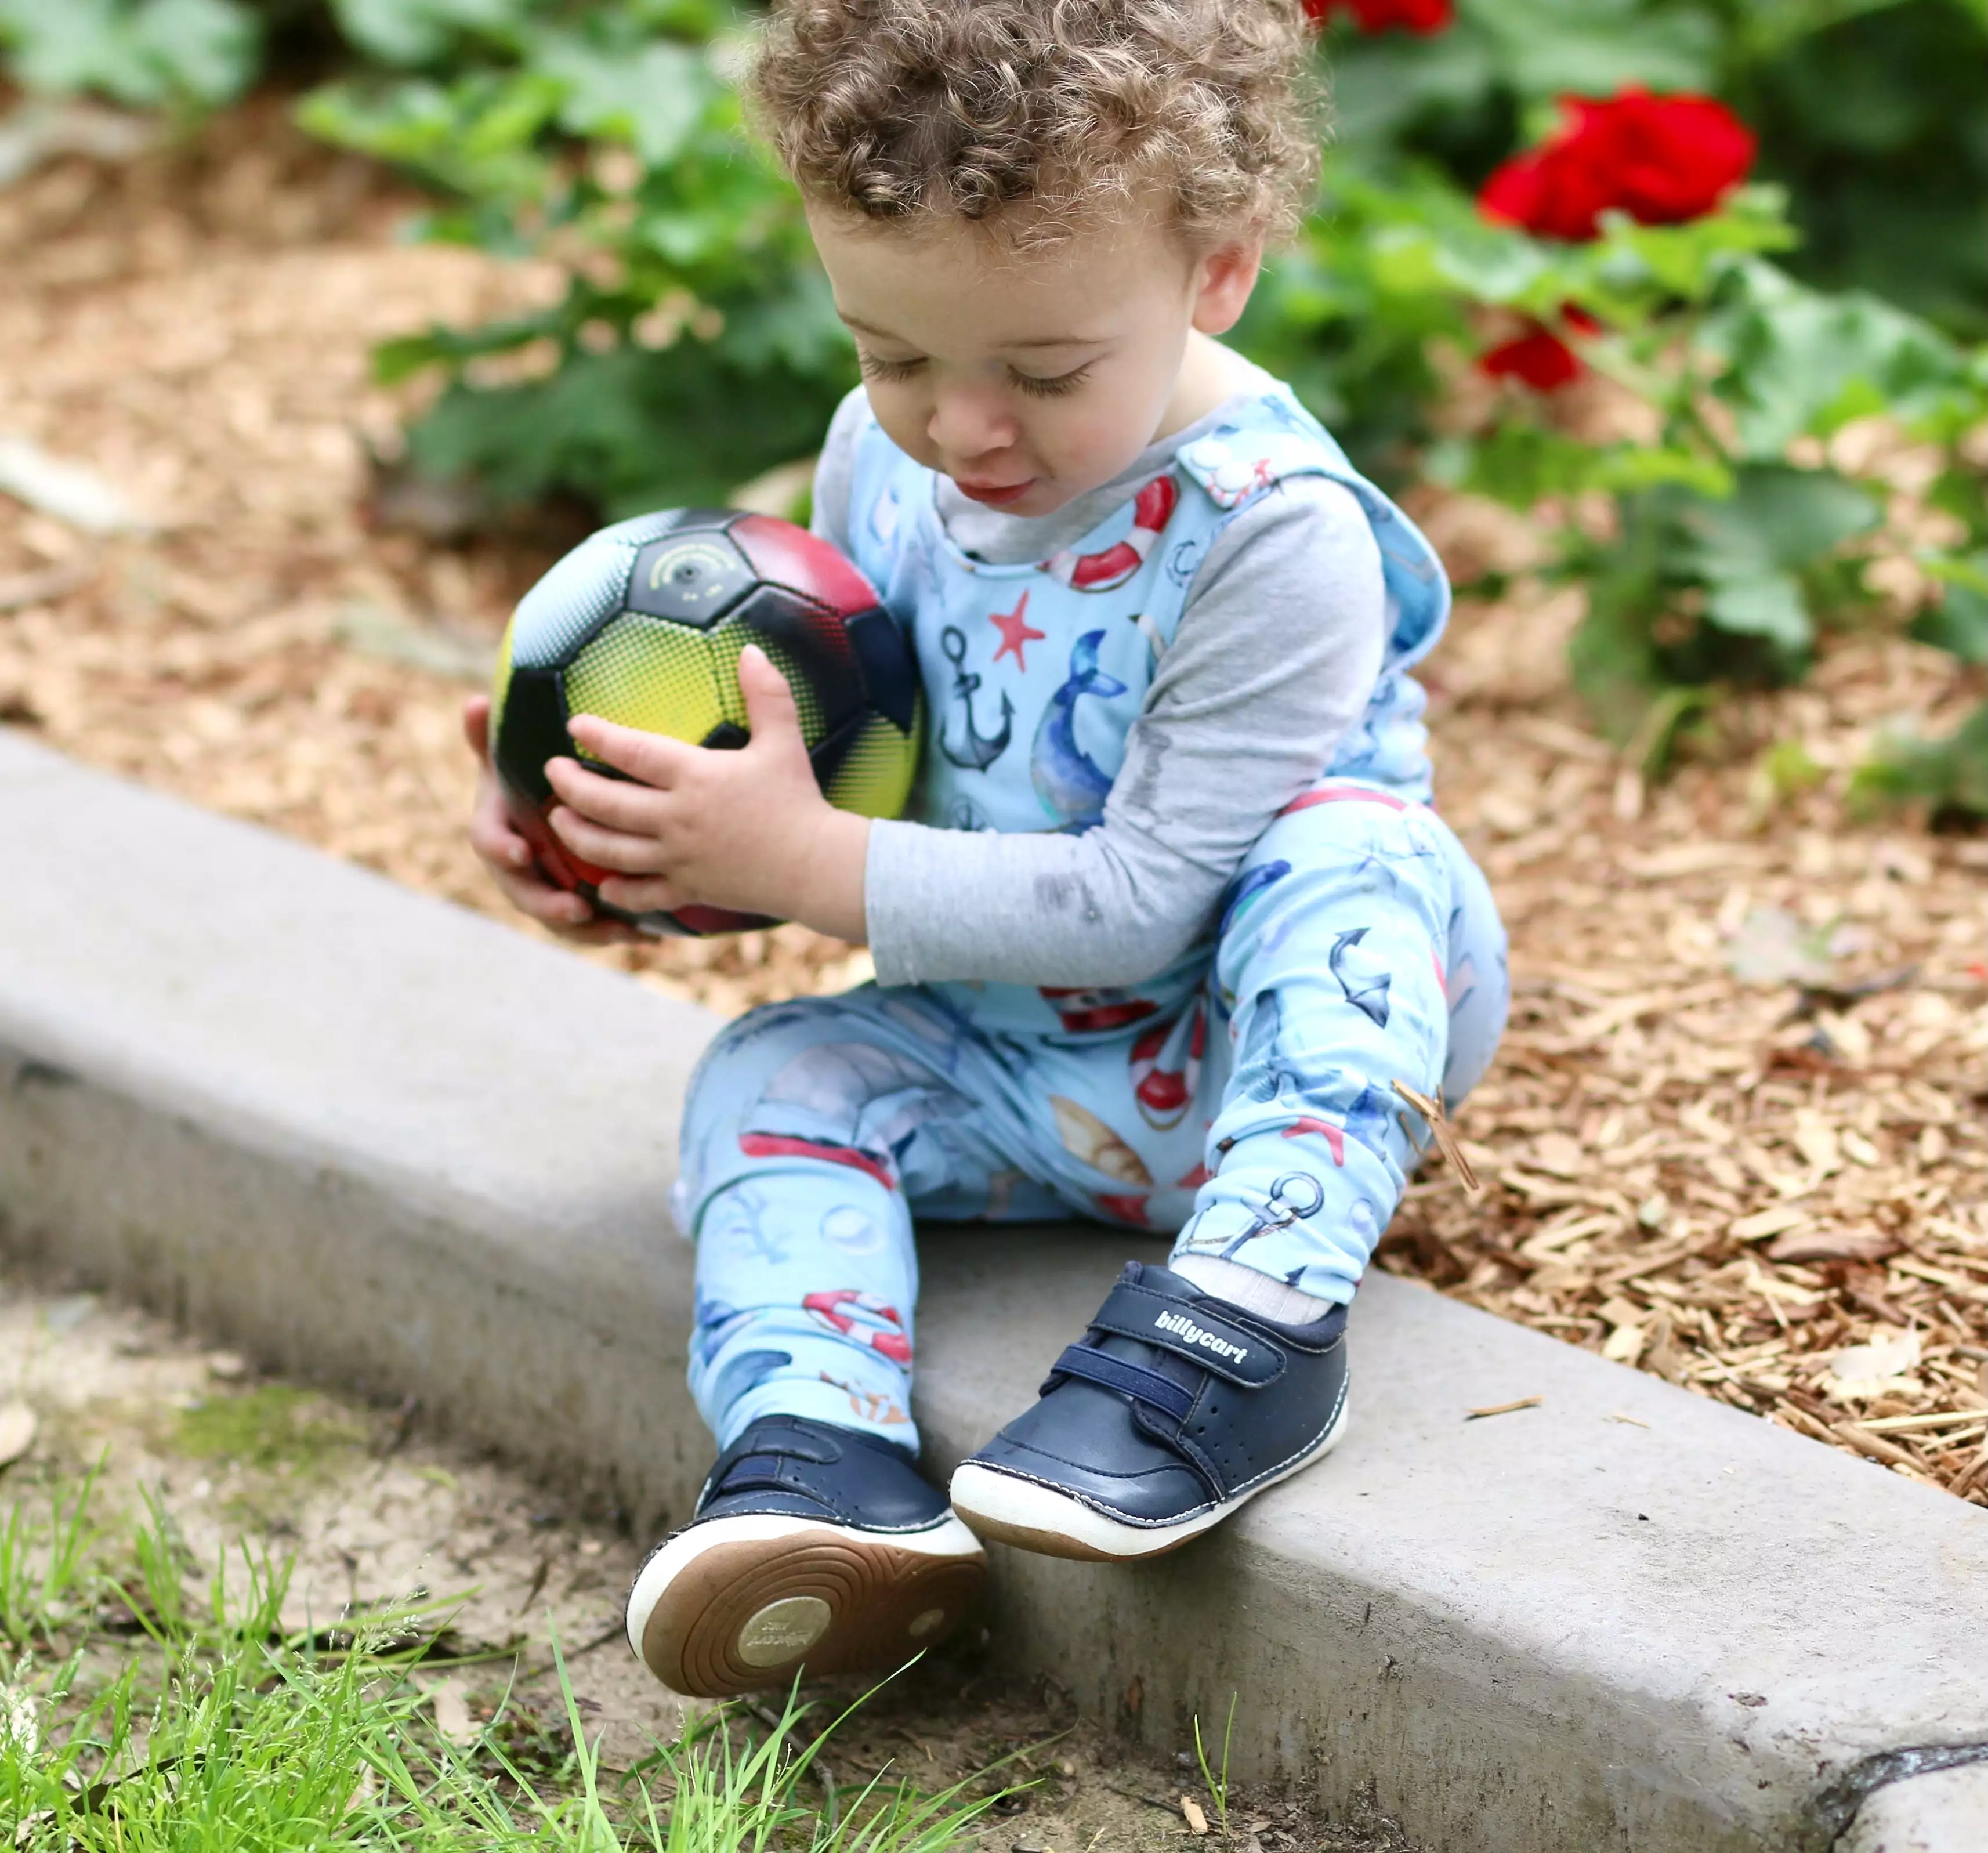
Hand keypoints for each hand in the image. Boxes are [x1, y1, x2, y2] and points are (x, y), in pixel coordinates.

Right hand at [462, 695, 637, 944]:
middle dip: (548, 904)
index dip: (500, 848)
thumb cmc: (527, 772)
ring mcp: (544, 887)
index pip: (487, 840)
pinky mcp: (573, 901)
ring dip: (587, 929)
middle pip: (523, 893)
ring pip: (558, 918)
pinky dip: (615, 931)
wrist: (547, 799)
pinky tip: (646, 934)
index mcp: (498, 826)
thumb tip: (476, 703)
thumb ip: (491, 733)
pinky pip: (589, 925)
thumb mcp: (510, 750)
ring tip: (619, 930)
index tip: (520, 852)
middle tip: (574, 909)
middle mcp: (517, 865)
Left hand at [544, 646, 870, 941]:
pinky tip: (602, 884)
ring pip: (611, 850)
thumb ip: (766, 694)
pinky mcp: (690, 888)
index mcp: (695, 777)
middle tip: (551, 772)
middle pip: (606, 804)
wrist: (816, 866)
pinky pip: (643, 894)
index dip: (597, 736)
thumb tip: (750, 649)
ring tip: (559, 821)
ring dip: (577, 835)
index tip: (574, 726)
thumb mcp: (783, 740)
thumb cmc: (799, 800)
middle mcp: (677, 818)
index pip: (631, 752)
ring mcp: (679, 858)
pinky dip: (618, 891)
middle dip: (570, 787)